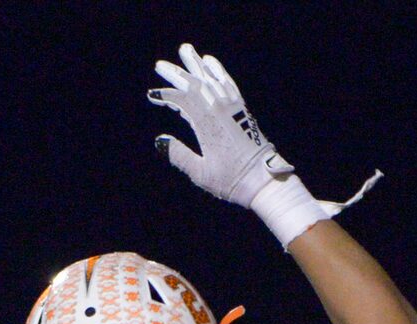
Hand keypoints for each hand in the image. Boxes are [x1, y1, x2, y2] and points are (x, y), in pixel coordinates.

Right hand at [149, 43, 295, 207]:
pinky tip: (210, 62)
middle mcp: (219, 110)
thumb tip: (160, 141)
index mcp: (207, 125)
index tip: (152, 94)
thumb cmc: (232, 180)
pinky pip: (228, 83)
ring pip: (211, 78)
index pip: (182, 100)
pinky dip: (218, 70)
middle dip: (176, 73)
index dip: (166, 95)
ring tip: (185, 50)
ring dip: (196, 64)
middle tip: (160, 64)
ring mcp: (232, 107)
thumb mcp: (201, 173)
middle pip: (195, 84)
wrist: (263, 180)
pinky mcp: (241, 109)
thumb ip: (179, 156)